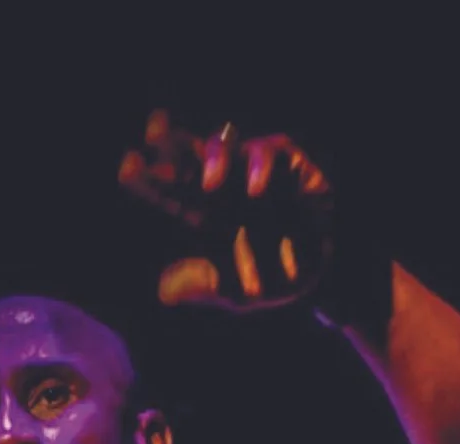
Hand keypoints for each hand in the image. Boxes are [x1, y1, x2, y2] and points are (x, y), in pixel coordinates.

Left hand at [118, 109, 334, 311]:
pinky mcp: (288, 164)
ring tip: (210, 183)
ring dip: (215, 158)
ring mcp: (254, 170)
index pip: (167, 188)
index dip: (147, 177)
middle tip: (154, 134)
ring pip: (225, 146)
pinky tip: (257, 190)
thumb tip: (165, 291)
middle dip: (171, 142)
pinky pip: (270, 151)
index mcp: (203, 211)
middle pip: (189, 155)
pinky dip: (262, 166)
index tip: (129, 167)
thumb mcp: (238, 292)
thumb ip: (205, 287)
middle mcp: (224, 184)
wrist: (330, 277)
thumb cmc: (277, 279)